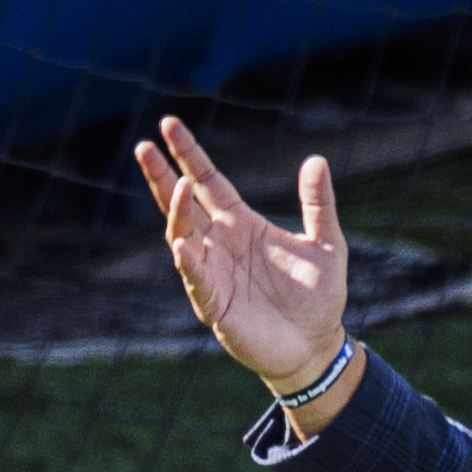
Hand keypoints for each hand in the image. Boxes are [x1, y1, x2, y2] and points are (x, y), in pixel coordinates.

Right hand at [133, 115, 350, 393]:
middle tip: (144, 146)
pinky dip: (189, 264)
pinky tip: (183, 246)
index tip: (169, 125)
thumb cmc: (318, 296)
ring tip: (178, 185)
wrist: (316, 346)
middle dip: (163, 177)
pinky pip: (197, 281)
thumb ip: (318, 203)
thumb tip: (317, 160)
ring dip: (176, 212)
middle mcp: (220, 244)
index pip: (208, 182)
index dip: (189, 155)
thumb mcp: (327, 243)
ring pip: (182, 237)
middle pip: (183, 204)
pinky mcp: (215, 306)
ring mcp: (213, 274)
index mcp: (241, 224)